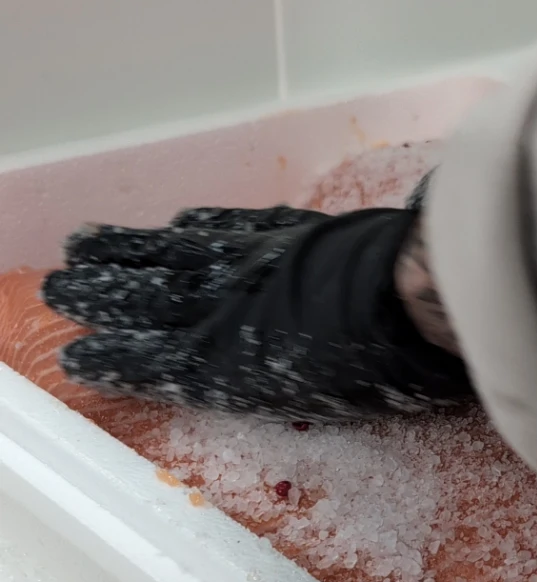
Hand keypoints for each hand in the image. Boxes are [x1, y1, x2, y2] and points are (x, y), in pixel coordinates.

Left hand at [42, 200, 472, 419]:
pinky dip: (114, 360)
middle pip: (176, 253)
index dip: (201, 227)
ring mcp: (233, 310)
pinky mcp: (218, 361)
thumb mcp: (410, 244)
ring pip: (147, 297)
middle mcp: (256, 265)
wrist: (413, 298)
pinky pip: (151, 360)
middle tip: (80, 247)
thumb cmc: (432, 282)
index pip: (239, 232)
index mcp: (304, 243)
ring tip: (59, 289)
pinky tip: (81, 362)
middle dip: (128, 252)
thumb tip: (430, 234)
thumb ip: (397, 244)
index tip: (177, 220)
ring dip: (100, 294)